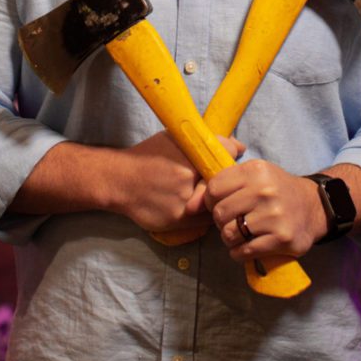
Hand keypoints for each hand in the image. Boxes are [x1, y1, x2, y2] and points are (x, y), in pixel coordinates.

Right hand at [113, 130, 244, 233]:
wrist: (120, 180)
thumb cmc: (149, 155)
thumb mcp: (174, 139)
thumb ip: (206, 141)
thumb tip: (239, 147)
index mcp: (189, 157)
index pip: (226, 157)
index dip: (230, 160)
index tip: (228, 161)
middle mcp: (187, 180)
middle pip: (222, 184)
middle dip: (223, 183)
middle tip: (215, 180)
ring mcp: (183, 203)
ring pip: (215, 204)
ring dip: (216, 200)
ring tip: (203, 192)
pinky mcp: (178, 221)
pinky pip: (204, 221)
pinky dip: (205, 213)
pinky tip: (196, 204)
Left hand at [205, 159, 325, 261]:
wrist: (313, 206)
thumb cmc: (275, 189)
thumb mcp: (252, 177)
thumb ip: (221, 186)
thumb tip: (188, 208)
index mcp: (256, 171)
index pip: (214, 188)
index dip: (211, 200)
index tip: (220, 204)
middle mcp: (265, 191)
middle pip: (220, 213)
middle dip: (221, 221)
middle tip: (232, 220)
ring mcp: (274, 216)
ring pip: (230, 234)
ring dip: (229, 238)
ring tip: (240, 234)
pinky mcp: (281, 239)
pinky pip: (244, 251)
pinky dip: (238, 253)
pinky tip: (245, 246)